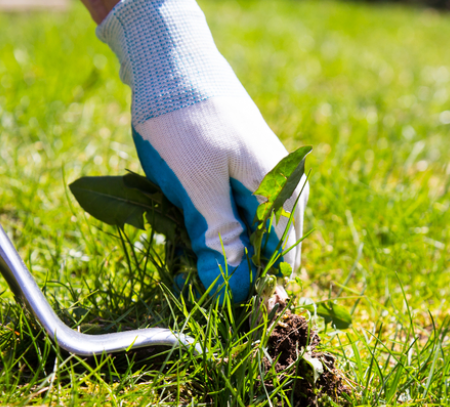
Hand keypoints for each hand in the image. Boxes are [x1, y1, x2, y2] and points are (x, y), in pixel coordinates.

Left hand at [97, 0, 307, 302]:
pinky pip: (229, 212)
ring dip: (213, 248)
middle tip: (189, 277)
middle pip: (263, 249)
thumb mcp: (197, 186)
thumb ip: (219, 237)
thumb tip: (231, 289)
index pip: (279, 259)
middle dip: (229, 268)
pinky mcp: (236, 172)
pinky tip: (181, 227)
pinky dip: (206, 226)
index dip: (250, 287)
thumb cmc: (185, 121)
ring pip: (243, 232)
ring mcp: (259, 177)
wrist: (169, 60)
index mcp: (281, 190)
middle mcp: (281, 186)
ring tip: (181, 253)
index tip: (216, 303)